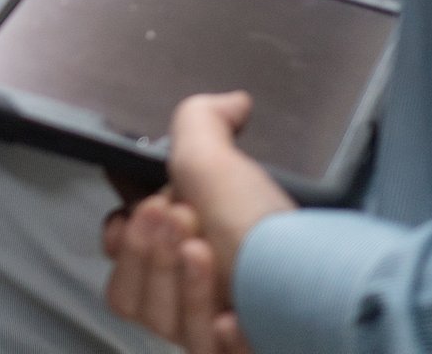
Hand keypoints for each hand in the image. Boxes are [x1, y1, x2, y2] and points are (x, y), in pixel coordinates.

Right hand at [100, 92, 294, 351]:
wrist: (311, 274)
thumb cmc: (258, 221)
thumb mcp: (218, 159)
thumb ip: (202, 122)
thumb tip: (234, 101)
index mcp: (175, 249)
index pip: (120, 258)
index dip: (122, 241)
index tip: (137, 214)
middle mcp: (188, 294)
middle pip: (131, 294)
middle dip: (148, 253)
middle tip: (177, 218)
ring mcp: (209, 331)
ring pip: (163, 323)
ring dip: (180, 285)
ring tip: (203, 251)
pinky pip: (207, 352)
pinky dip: (217, 332)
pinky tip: (231, 316)